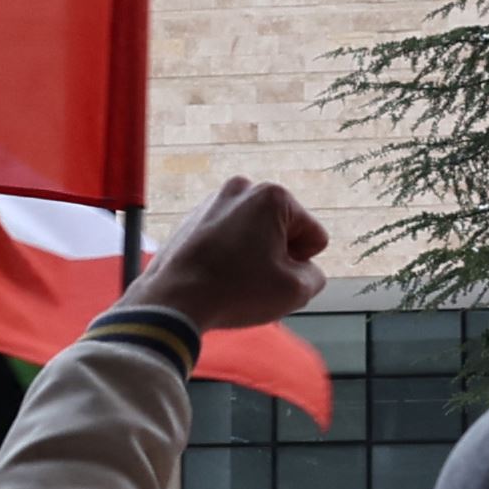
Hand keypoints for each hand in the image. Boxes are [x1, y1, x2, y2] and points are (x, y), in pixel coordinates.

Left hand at [128, 177, 327, 336]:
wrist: (173, 300)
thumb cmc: (236, 291)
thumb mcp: (295, 291)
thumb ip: (314, 276)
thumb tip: (304, 271)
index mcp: (272, 196)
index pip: (314, 235)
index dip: (303, 264)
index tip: (277, 277)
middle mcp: (242, 189)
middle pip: (282, 231)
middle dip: (278, 256)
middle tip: (256, 280)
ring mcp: (213, 201)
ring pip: (254, 234)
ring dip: (253, 256)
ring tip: (236, 280)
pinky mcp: (192, 218)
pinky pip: (227, 238)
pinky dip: (229, 255)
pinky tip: (218, 277)